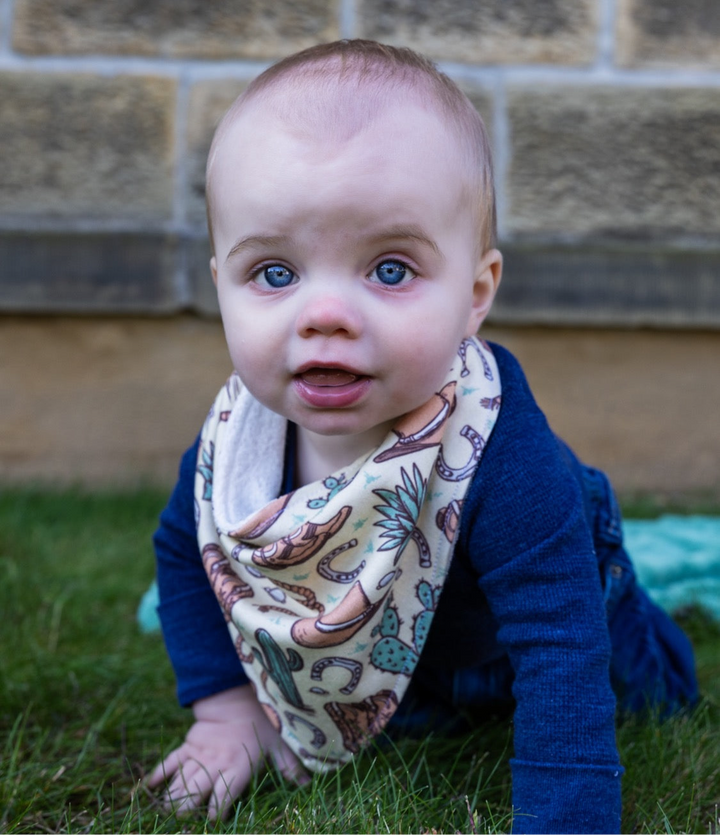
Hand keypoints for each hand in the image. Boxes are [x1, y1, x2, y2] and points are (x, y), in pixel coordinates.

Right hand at [146, 685, 308, 818]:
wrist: (237, 693)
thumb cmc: (262, 720)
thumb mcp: (279, 742)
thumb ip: (289, 765)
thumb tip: (307, 784)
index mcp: (237, 766)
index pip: (224, 796)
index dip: (216, 813)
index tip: (212, 824)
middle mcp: (215, 764)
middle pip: (196, 792)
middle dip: (186, 811)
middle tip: (181, 825)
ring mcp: (198, 755)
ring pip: (181, 781)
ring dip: (172, 799)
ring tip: (163, 815)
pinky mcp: (188, 746)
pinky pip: (170, 762)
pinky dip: (158, 774)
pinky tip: (148, 788)